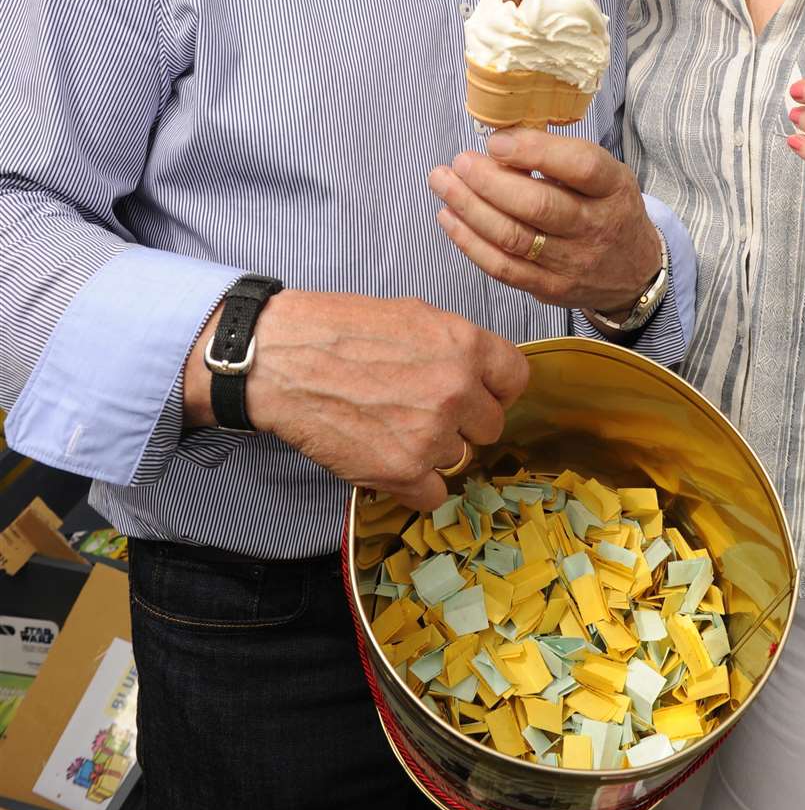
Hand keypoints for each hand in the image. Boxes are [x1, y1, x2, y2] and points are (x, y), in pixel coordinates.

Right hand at [195, 290, 528, 510]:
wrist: (283, 360)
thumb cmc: (339, 331)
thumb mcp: (413, 316)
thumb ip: (456, 347)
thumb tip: (480, 374)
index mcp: (465, 345)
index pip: (516, 379)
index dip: (494, 389)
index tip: (476, 394)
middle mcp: (457, 390)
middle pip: (490, 427)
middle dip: (462, 424)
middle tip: (422, 412)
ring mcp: (433, 435)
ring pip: (458, 459)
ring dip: (431, 452)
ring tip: (389, 426)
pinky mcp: (403, 472)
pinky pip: (433, 494)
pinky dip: (413, 485)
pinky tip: (385, 457)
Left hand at [429, 130, 661, 314]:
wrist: (634, 272)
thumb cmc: (609, 209)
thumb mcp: (605, 175)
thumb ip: (561, 158)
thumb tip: (503, 138)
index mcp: (612, 188)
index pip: (579, 166)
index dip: (534, 151)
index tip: (497, 141)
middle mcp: (595, 226)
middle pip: (538, 205)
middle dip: (489, 181)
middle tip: (460, 162)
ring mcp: (572, 262)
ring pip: (513, 237)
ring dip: (469, 208)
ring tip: (443, 182)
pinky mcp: (549, 288)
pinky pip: (503, 267)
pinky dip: (470, 242)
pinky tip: (449, 218)